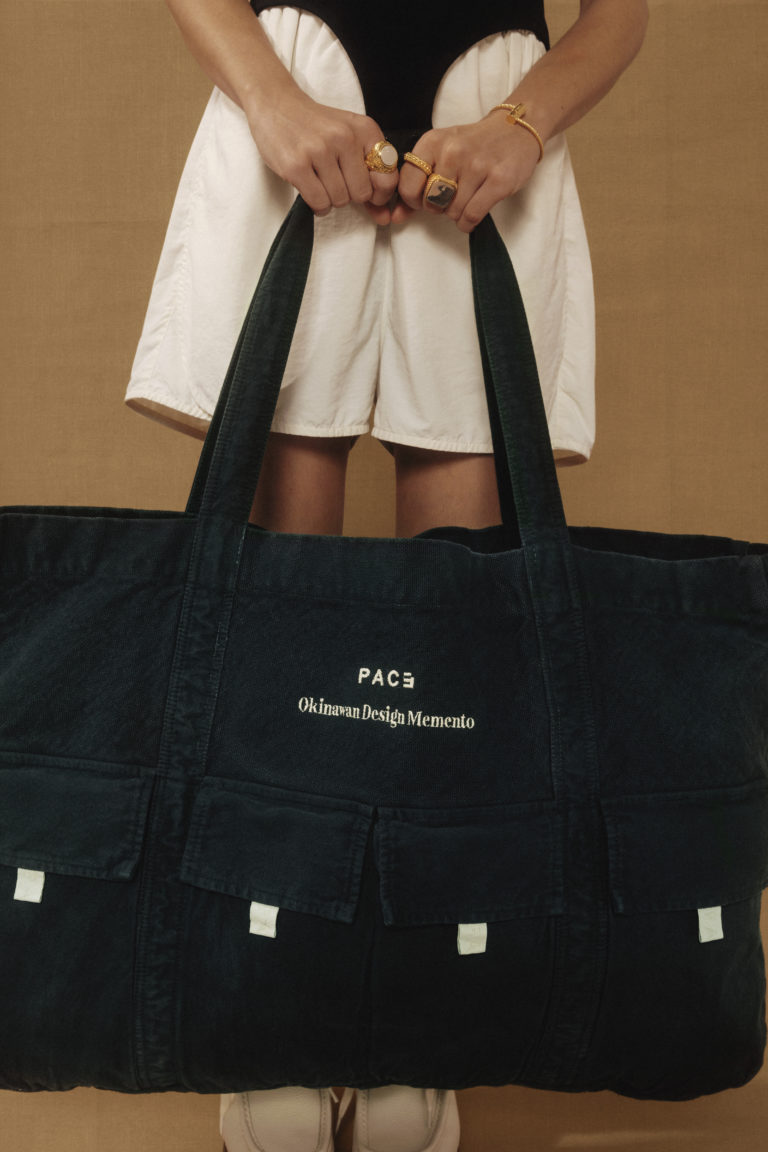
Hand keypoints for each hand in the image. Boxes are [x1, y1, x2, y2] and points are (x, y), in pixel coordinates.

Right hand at [246, 85, 397, 224]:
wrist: (276, 104)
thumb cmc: (317, 127)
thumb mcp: (349, 137)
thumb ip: (369, 174)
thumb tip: (383, 218)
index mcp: (364, 129)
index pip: (387, 178)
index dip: (378, 193)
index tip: (365, 190)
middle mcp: (344, 137)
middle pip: (361, 194)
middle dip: (350, 195)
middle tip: (335, 181)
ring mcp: (319, 150)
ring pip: (339, 200)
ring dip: (330, 199)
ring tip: (320, 181)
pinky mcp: (296, 165)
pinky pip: (319, 202)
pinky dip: (318, 205)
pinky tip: (311, 190)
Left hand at [391, 111, 540, 231]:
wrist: (515, 129)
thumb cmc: (474, 145)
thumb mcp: (441, 152)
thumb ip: (416, 182)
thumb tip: (396, 217)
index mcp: (433, 142)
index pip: (408, 184)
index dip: (414, 200)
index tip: (426, 197)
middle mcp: (453, 152)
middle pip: (431, 202)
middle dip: (438, 208)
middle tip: (451, 197)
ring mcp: (477, 166)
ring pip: (452, 212)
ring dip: (457, 214)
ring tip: (466, 200)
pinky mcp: (498, 181)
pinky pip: (471, 216)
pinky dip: (468, 222)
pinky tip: (472, 214)